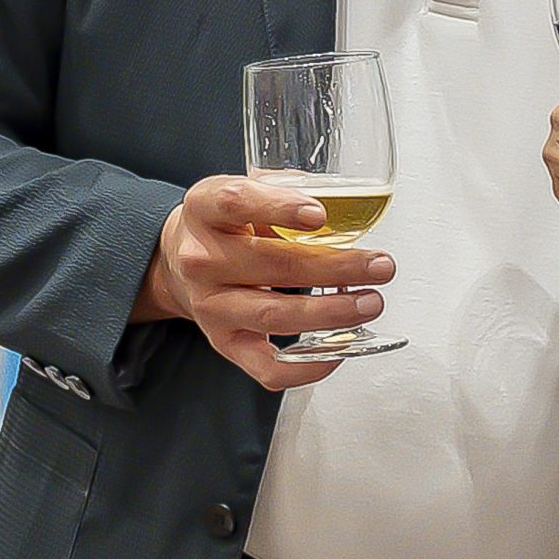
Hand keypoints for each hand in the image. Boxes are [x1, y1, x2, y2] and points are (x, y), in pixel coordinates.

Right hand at [138, 174, 393, 391]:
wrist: (178, 262)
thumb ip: (285, 190)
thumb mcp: (243, 191)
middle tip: (380, 265)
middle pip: (271, 265)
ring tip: (371, 302)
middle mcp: (202, 260)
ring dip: (331, 312)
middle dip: (335, 267)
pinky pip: (266, 368)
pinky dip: (307, 366)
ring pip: (274, 316)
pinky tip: (341, 350)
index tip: (320, 214)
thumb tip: (347, 198)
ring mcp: (211, 307)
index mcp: (204, 209)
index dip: (279, 207)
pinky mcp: (224, 344)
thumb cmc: (225, 223)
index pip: (236, 203)